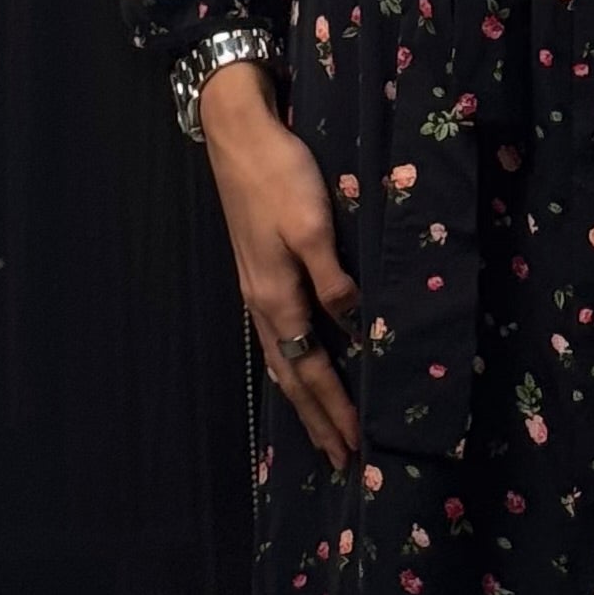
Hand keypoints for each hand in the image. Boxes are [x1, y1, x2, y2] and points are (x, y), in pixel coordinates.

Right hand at [199, 62, 361, 471]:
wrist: (238, 135)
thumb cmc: (280, 174)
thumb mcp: (313, 224)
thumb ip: (332, 278)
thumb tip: (352, 326)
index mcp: (278, 297)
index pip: (312, 370)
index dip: (335, 409)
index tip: (355, 446)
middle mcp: (263, 304)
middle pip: (292, 377)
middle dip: (317, 419)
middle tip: (340, 459)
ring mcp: (256, 290)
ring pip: (282, 360)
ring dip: (303, 399)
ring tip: (322, 430)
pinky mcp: (258, 273)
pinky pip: (279, 337)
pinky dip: (293, 366)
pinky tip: (301, 367)